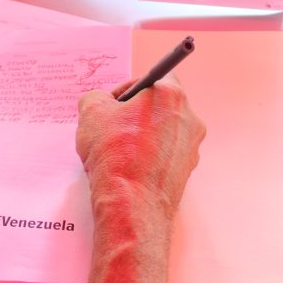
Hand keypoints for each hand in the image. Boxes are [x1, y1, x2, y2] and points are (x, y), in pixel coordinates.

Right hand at [76, 75, 204, 215]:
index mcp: (171, 95)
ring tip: (114, 152)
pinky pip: (163, 155)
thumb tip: (100, 103)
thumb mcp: (91, 111)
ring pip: (160, 132)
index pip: (153, 78)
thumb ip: (96, 97)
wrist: (131, 204)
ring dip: (139, 137)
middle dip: (133, 114)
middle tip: (110, 127)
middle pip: (158, 106)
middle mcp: (189, 119)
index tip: (114, 103)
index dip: (128, 89)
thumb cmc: (115, 155)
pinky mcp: (186, 171)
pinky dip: (146, 157)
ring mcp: (191, 147)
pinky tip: (126, 169)